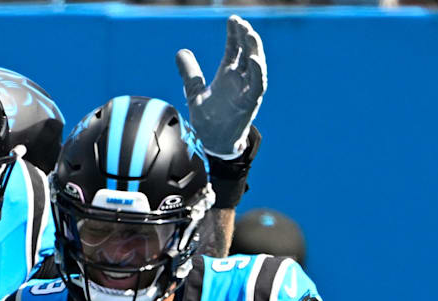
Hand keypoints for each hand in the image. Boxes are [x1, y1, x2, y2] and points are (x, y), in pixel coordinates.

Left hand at [176, 15, 266, 158]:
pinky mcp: (250, 103)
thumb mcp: (195, 92)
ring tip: (250, 34)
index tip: (232, 19)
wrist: (212, 143)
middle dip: (246, 37)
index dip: (234, 34)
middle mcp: (240, 80)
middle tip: (242, 23)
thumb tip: (180, 52)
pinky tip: (254, 59)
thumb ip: (190, 73)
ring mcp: (247, 91)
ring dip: (254, 50)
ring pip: (256, 66)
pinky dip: (257, 72)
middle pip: (247, 53)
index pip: (234, 49)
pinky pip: (258, 86)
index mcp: (228, 75)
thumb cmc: (208, 118)